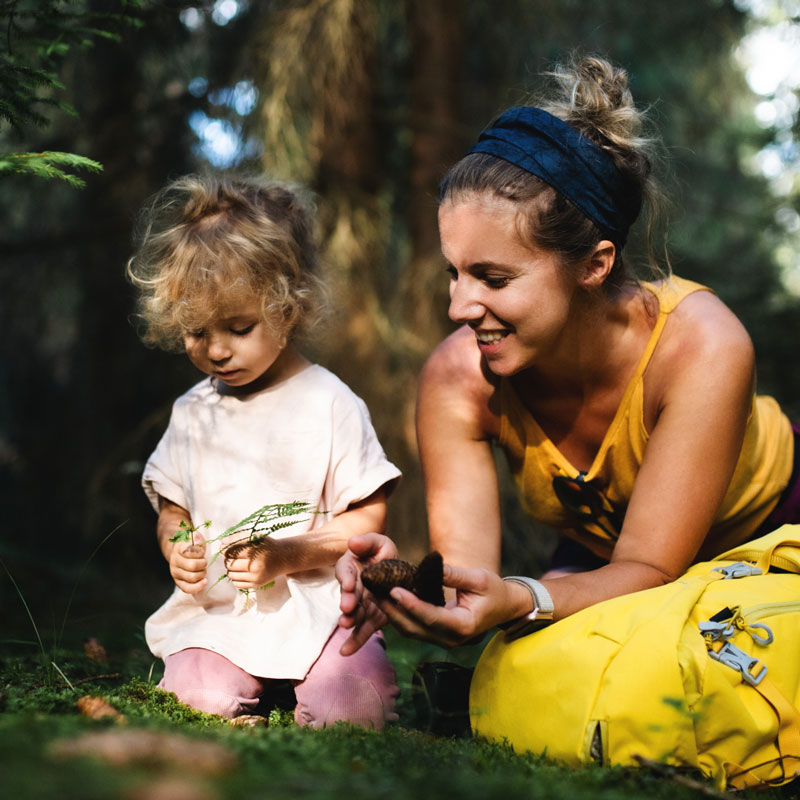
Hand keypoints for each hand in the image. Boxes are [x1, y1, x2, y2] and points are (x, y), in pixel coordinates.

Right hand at [169, 535, 207, 593]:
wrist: (181, 553)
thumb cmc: (191, 545)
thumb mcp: (195, 538)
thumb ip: (197, 540)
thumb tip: (198, 543)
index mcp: (179, 549)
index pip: (190, 552)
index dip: (200, 552)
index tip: (202, 551)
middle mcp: (175, 561)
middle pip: (192, 566)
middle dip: (203, 564)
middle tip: (204, 561)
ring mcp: (175, 573)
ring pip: (192, 577)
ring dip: (202, 573)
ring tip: (203, 569)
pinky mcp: (178, 582)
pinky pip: (187, 589)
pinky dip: (198, 587)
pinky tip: (205, 582)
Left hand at [224, 537, 282, 589]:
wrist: (283, 558)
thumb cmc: (267, 546)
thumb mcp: (255, 537)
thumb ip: (238, 537)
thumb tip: (222, 543)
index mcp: (255, 552)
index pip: (230, 552)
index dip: (224, 549)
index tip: (224, 548)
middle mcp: (256, 566)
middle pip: (229, 564)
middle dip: (227, 559)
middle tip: (233, 555)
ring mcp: (256, 577)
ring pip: (230, 574)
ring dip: (230, 568)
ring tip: (238, 563)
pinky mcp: (256, 585)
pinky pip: (236, 583)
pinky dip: (235, 577)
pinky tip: (242, 571)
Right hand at [335, 533, 398, 655]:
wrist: (397, 574)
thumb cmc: (383, 555)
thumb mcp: (379, 543)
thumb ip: (366, 542)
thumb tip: (352, 542)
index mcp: (352, 568)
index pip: (346, 572)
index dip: (346, 578)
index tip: (349, 584)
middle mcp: (353, 588)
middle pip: (348, 595)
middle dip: (347, 601)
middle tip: (347, 607)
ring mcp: (361, 605)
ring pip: (353, 614)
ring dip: (349, 620)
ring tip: (346, 625)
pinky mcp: (371, 618)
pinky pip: (362, 631)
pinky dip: (354, 641)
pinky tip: (346, 651)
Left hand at [375, 563, 517, 647]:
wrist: (504, 608)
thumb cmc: (494, 591)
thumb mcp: (479, 578)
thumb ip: (455, 575)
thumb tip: (431, 566)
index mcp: (464, 626)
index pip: (432, 617)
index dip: (411, 604)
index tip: (394, 590)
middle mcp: (451, 639)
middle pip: (415, 628)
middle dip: (392, 610)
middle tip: (374, 590)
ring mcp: (443, 640)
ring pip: (410, 631)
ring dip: (391, 613)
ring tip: (374, 593)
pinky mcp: (436, 636)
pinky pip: (413, 628)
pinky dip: (399, 614)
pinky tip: (386, 599)